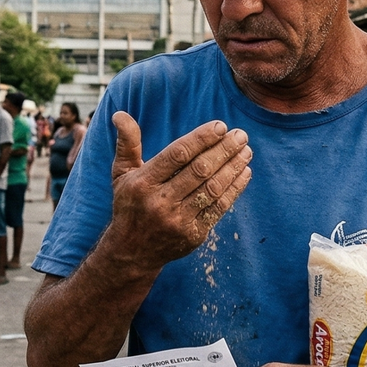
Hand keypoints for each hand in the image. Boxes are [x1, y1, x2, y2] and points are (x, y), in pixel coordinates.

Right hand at [106, 113, 251, 270]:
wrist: (132, 252)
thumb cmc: (129, 204)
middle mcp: (160, 202)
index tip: (220, 126)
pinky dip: (234, 189)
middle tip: (241, 135)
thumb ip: (127, 144)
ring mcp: (178, 220)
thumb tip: (120, 114)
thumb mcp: (121, 174)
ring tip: (246, 151)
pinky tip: (244, 173)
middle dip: (223, 150)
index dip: (201, 138)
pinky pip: (219, 208)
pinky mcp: (193, 235)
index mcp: (143, 183)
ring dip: (233, 167)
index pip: (177, 155)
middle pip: (199, 170)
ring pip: (212, 189)